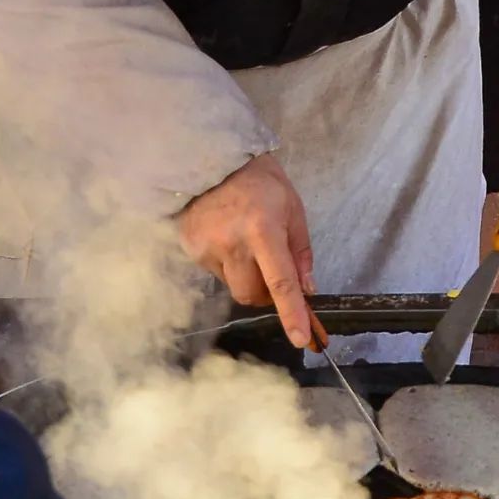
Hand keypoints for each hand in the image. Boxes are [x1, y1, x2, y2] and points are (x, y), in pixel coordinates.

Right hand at [178, 154, 313, 347]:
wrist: (211, 160)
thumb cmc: (260, 183)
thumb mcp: (292, 209)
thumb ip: (300, 252)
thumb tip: (306, 290)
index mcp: (263, 231)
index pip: (280, 282)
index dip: (291, 313)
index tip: (300, 338)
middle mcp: (233, 243)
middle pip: (252, 295)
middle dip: (266, 294)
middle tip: (272, 273)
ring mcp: (207, 248)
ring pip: (233, 286)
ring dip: (246, 278)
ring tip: (245, 245)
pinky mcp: (191, 250)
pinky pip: (216, 273)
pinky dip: (227, 265)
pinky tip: (225, 238)